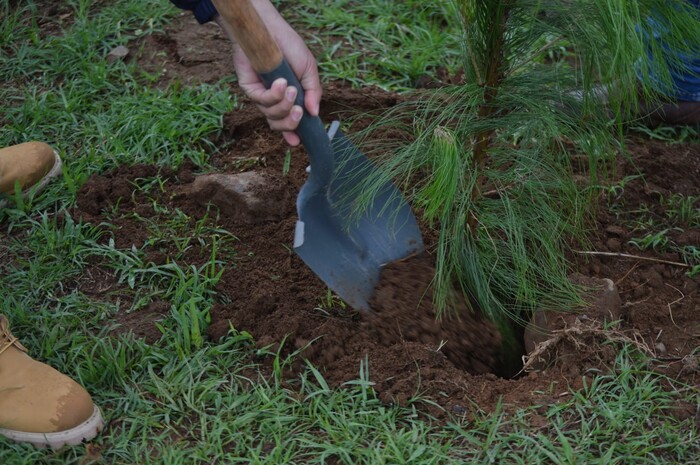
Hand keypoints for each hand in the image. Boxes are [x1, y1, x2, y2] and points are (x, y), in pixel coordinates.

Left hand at [214, 1, 320, 145]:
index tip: (299, 142)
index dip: (293, 134)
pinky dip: (273, 95)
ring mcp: (261, 95)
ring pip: (271, 115)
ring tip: (290, 87)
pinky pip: (261, 101)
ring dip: (284, 105)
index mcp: (289, 99)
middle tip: (299, 111)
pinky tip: (280, 82)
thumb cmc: (289, 47)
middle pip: (278, 125)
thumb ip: (313, 93)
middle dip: (291, 123)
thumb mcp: (309, 70)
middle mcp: (274, 100)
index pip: (289, 122)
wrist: (271, 29)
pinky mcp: (249, 88)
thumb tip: (315, 113)